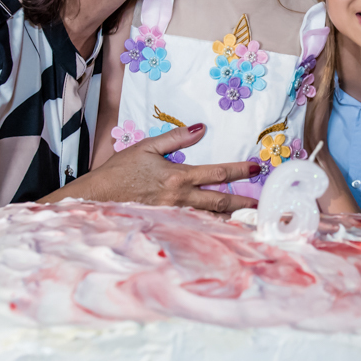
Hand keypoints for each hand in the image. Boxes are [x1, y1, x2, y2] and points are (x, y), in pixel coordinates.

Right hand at [49, 123, 258, 213]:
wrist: (97, 197)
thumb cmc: (120, 171)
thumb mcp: (147, 147)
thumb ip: (176, 139)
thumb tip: (201, 129)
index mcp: (178, 177)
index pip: (217, 174)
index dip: (239, 171)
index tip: (257, 167)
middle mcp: (180, 199)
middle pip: (220, 202)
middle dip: (244, 202)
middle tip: (263, 203)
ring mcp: (174, 216)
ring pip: (210, 219)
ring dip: (232, 219)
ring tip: (250, 220)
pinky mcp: (166, 225)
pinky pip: (194, 228)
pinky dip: (211, 229)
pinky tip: (222, 231)